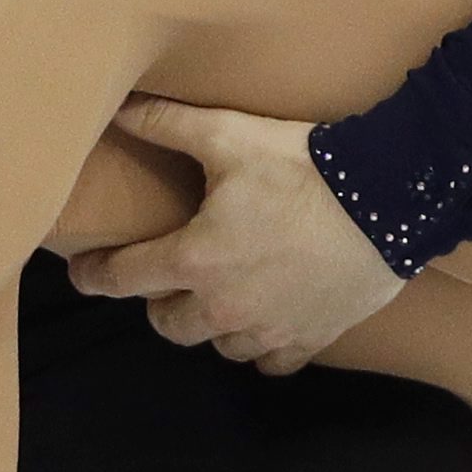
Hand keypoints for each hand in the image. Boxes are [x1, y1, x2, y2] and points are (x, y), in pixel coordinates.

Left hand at [65, 99, 404, 373]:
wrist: (387, 199)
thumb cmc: (303, 167)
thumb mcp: (231, 134)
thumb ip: (168, 124)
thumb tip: (118, 109)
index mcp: (193, 259)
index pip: (121, 278)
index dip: (94, 275)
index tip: (85, 272)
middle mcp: (222, 307)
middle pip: (168, 324)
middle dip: (161, 301)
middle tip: (172, 276)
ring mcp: (267, 330)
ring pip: (218, 345)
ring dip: (212, 324)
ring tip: (222, 296)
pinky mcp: (309, 339)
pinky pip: (269, 361)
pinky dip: (262, 346)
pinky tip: (266, 321)